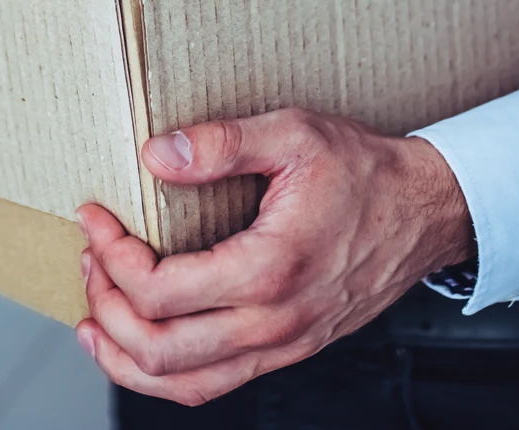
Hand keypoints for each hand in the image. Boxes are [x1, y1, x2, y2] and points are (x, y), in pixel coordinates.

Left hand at [74, 109, 470, 405]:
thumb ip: (221, 142)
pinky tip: (139, 346)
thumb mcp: (294, 133)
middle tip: (91, 258)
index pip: (160, 291)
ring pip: (183, 385)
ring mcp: (283, 345)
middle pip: (159, 350)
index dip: (111, 256)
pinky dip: (164, 376)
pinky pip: (214, 385)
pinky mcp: (287, 350)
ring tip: (95, 313)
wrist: (426, 212)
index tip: (94, 218)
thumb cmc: (365, 173)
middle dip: (106, 305)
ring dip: (125, 356)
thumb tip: (156, 155)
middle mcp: (275, 321)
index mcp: (271, 268)